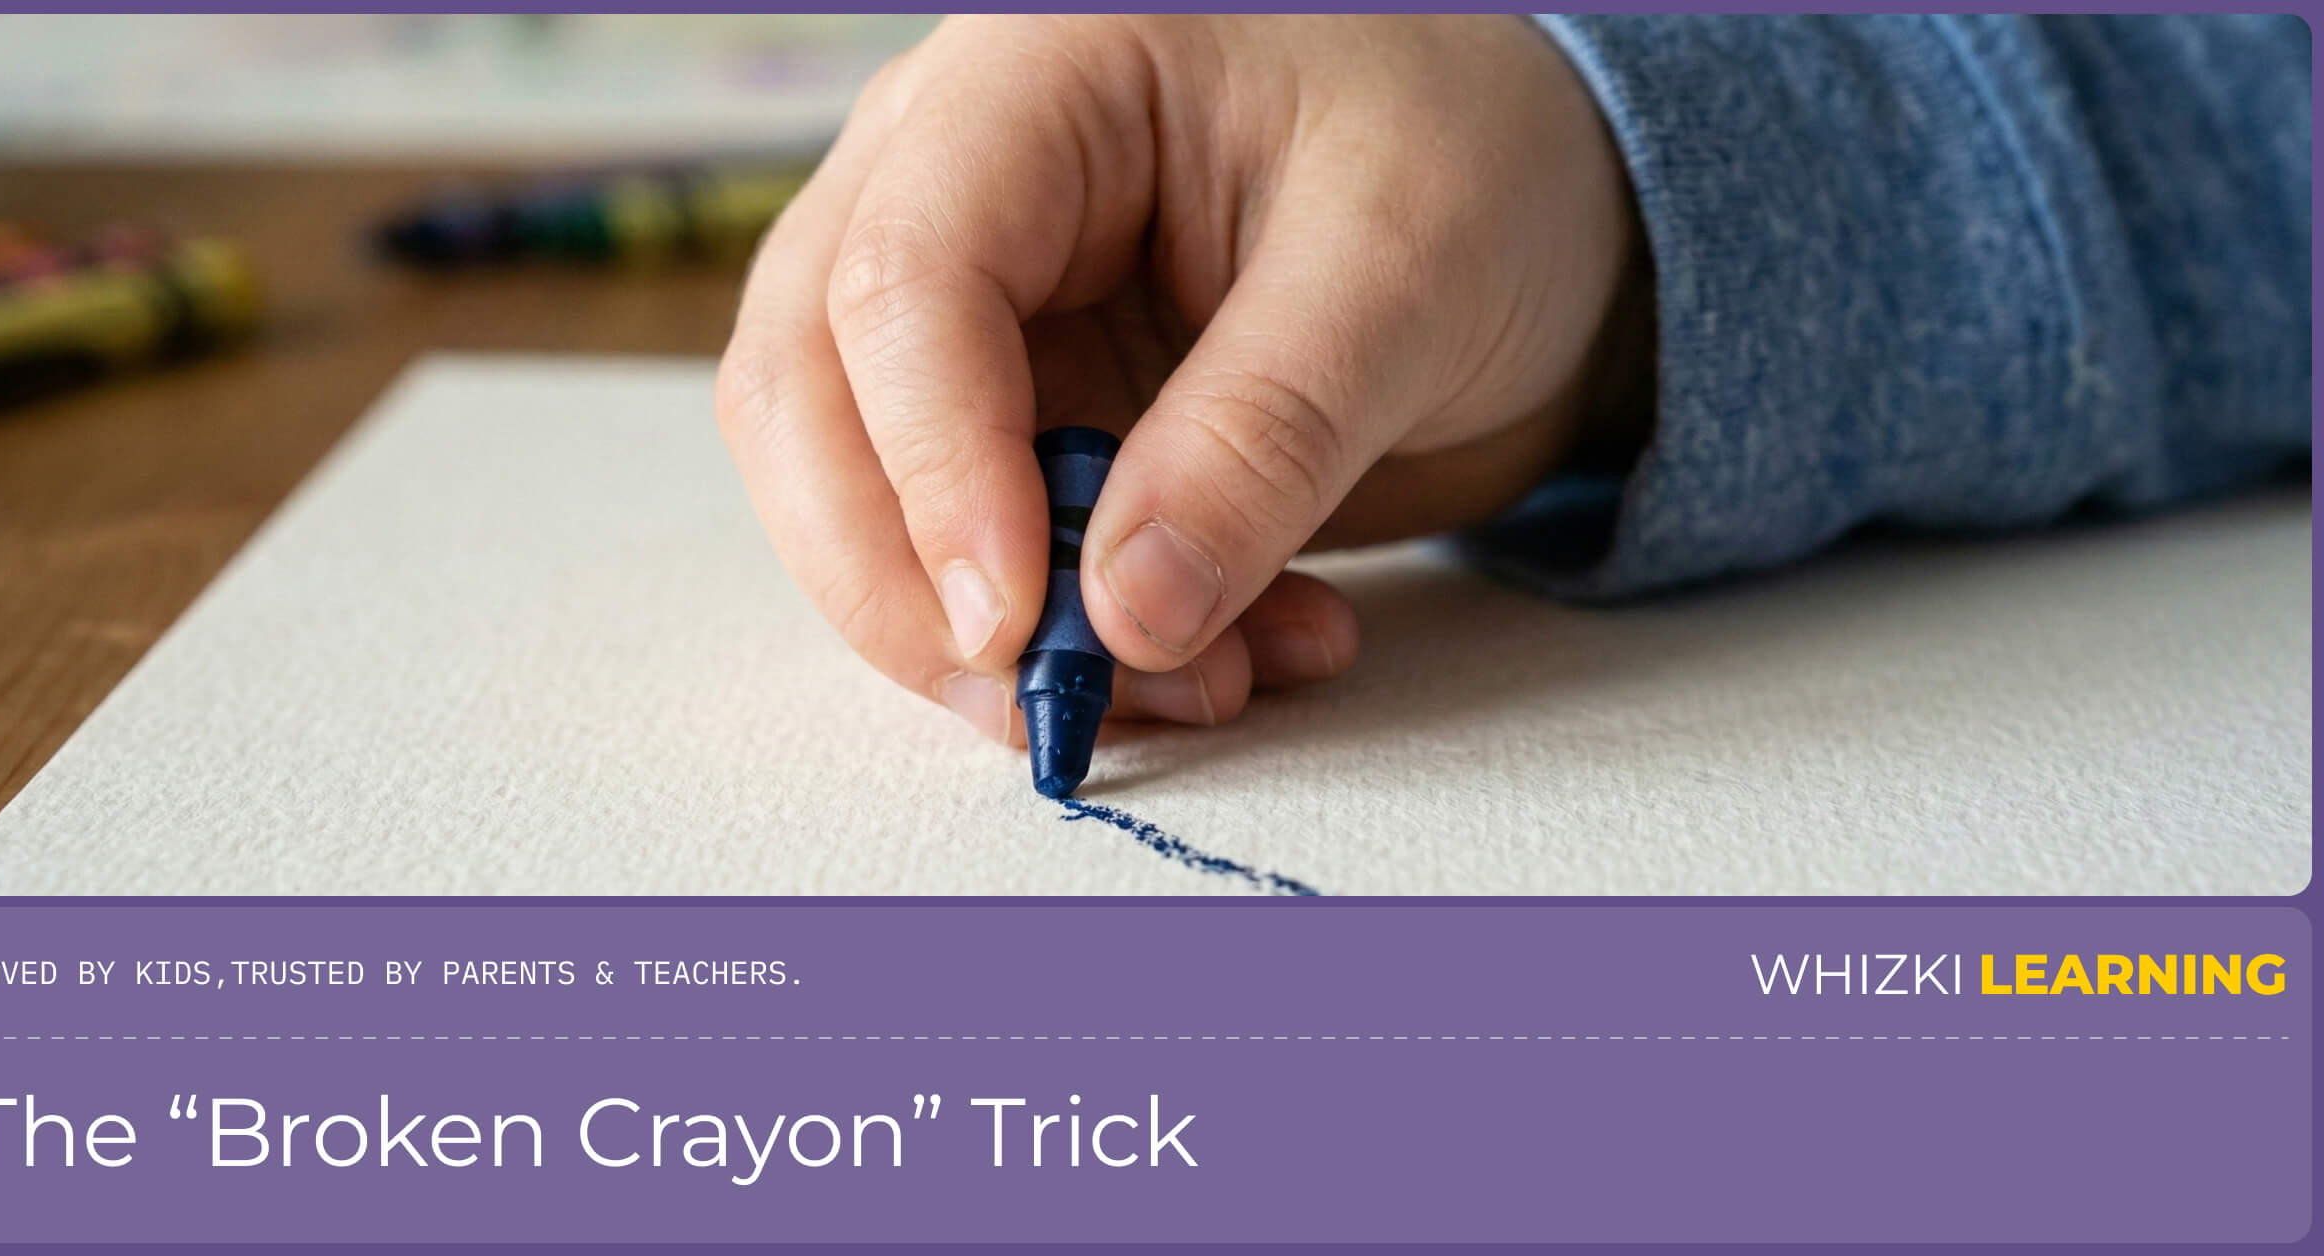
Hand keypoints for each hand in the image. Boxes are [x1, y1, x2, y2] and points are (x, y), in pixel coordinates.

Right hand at [715, 14, 1642, 743]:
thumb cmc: (1475, 155)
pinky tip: (1232, 660)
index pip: (903, 279)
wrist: (1538, 189)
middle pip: (809, 392)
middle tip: (1049, 707)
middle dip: (905, 580)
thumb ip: (1262, 438)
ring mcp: (970, 302)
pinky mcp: (1015, 407)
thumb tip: (1127, 619)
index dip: (936, 468)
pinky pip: (980, 552)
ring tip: (1203, 688)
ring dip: (990, 635)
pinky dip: (1080, 636)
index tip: (1020, 624)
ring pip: (859, 491)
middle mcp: (952, 177)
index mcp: (1035, 80)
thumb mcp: (1405, 273)